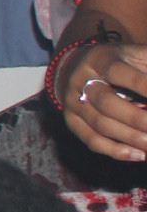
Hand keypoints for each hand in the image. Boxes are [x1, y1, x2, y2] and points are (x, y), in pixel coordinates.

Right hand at [61, 39, 146, 162]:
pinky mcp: (72, 121)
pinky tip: (141, 155)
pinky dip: (117, 151)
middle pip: (106, 103)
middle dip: (138, 119)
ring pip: (101, 125)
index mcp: (99, 58)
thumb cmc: (121, 62)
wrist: (78, 65)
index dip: (144, 86)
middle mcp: (80, 80)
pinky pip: (92, 141)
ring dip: (133, 138)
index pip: (118, 72)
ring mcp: (72, 102)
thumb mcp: (136, 55)